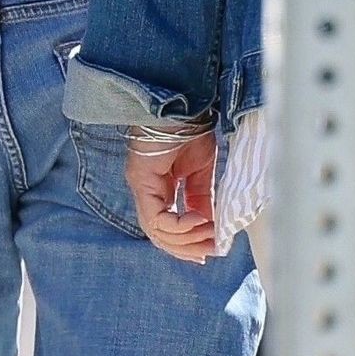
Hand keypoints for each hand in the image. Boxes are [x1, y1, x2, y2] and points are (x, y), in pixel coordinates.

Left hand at [126, 130, 218, 262]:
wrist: (184, 104)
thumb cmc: (192, 129)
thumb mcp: (202, 169)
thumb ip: (202, 197)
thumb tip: (212, 226)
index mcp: (160, 188)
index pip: (168, 226)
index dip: (187, 242)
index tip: (210, 250)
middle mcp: (147, 192)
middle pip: (160, 236)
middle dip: (186, 248)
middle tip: (211, 251)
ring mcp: (142, 188)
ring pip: (156, 232)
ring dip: (185, 240)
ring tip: (210, 236)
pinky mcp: (141, 182)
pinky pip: (156, 219)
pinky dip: (179, 226)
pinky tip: (199, 221)